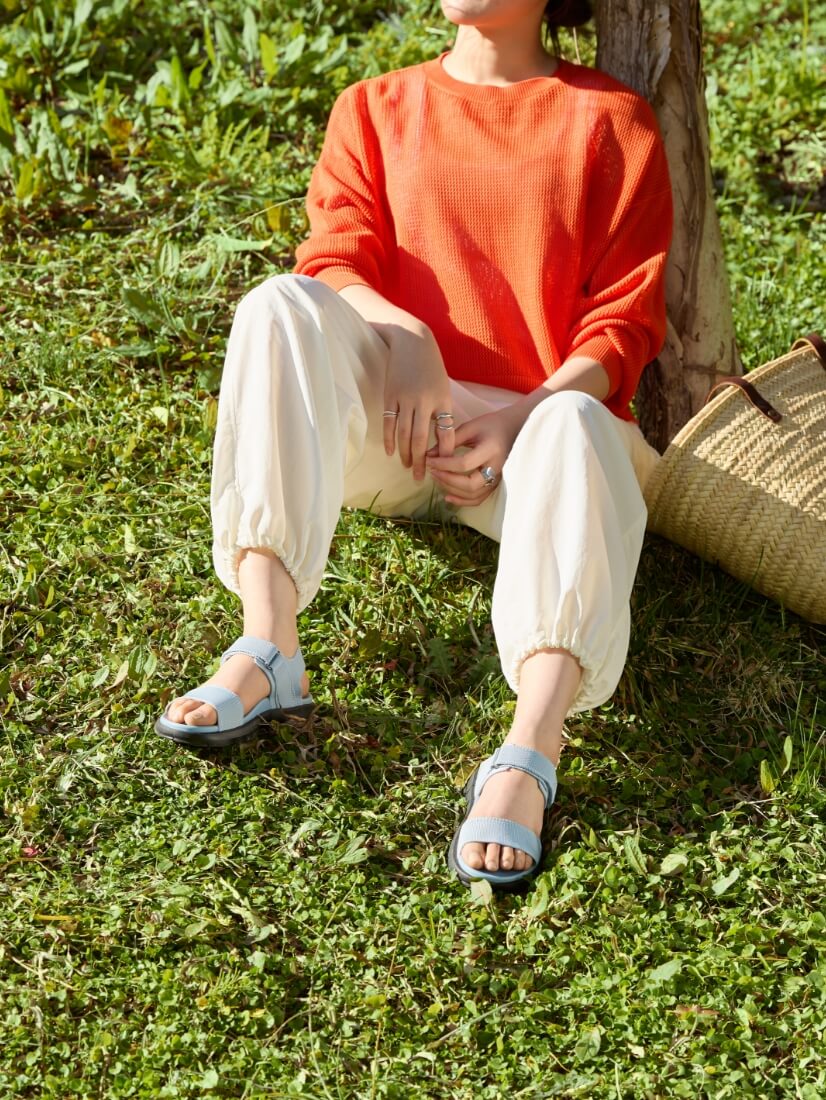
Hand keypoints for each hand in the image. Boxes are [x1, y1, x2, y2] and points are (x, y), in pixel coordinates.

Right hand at [383, 326, 454, 479]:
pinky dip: (389, 440)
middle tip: (420, 479)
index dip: (444, 454)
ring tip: (407, 467)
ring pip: (403, 434)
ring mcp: (406, 399)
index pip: (445, 434)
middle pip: (421, 440)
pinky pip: (389, 423)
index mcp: (443, 400)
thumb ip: (442, 412)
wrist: (412, 341)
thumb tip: (440, 441)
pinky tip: (391, 452)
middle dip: (421, 462)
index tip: (443, 468)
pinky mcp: (391, 396)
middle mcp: (425, 401)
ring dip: (405, 454)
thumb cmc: (431, 367)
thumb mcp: (443, 388)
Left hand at [426, 405, 524, 506]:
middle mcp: (496, 468)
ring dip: (451, 490)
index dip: (444, 464)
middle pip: (470, 484)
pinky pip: (478, 499)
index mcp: (491, 450)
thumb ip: (450, 441)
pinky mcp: (495, 485)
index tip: (429, 460)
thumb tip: (428, 455)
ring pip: (473, 494)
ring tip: (437, 478)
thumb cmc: (491, 425)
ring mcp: (497, 479)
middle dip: (447, 480)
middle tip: (432, 471)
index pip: (464, 463)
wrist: (514, 430)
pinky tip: (447, 496)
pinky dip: (462, 501)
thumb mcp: (471, 427)